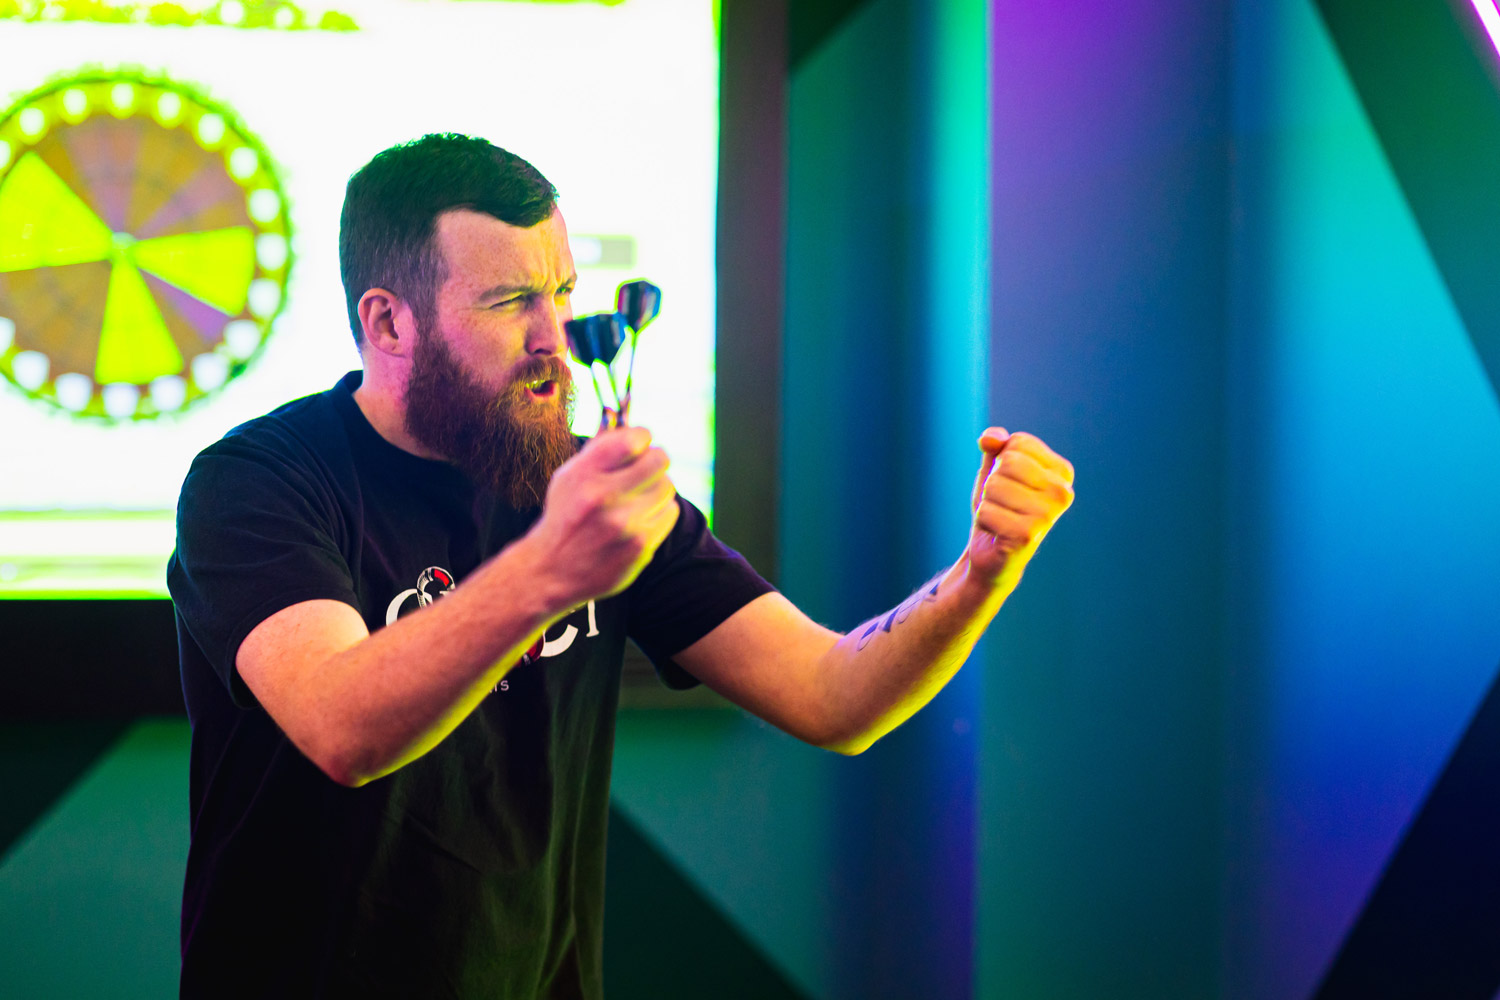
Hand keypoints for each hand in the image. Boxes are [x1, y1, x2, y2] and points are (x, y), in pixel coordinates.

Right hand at [525, 424, 679, 606]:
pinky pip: (669, 513)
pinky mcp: (640, 547)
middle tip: (646, 469)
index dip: (642, 438)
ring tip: (640, 497)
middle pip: (659, 460)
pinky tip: (640, 518)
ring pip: (667, 486)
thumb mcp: (569, 476)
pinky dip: (659, 511)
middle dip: (654, 460)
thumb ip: (601, 449)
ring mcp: (624, 524)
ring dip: (657, 487)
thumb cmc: (566, 515)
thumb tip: (638, 431)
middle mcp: (602, 498)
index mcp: (583, 475)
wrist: (552, 571)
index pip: (634, 439)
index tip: (638, 445)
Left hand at [964, 427, 1073, 593]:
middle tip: (1001, 502)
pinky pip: (986, 511)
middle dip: (993, 482)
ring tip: (1000, 517)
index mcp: (1062, 472)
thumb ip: (995, 444)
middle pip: (1007, 463)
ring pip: (994, 486)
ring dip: (987, 502)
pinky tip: (996, 532)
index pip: (1019, 443)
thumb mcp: (995, 467)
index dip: (1001, 460)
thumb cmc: (998, 504)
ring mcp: (1048, 516)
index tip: (1010, 482)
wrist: (992, 550)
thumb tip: (991, 438)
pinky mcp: (1028, 536)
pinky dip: (983, 521)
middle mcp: (1063, 493)